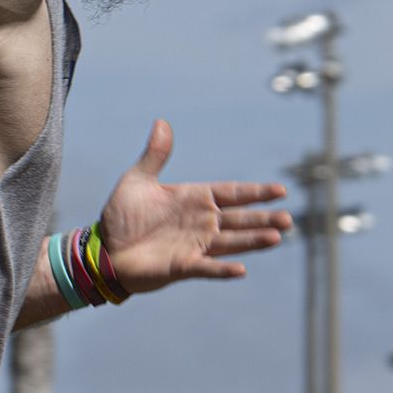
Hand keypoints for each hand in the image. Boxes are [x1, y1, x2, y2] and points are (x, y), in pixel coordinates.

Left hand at [93, 120, 290, 295]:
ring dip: (253, 241)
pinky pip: (208, 268)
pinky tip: (242, 270)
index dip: (256, 193)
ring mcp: (195, 245)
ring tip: (277, 238)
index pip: (232, 194)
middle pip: (240, 220)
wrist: (104, 249)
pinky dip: (223, 270)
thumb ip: (155, 155)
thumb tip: (161, 122)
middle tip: (288, 220)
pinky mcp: (184, 266)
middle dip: (264, 219)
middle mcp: (202, 222)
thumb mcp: (138, 180)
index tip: (280, 191)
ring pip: (232, 242)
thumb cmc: (121, 215)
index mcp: (195, 199)